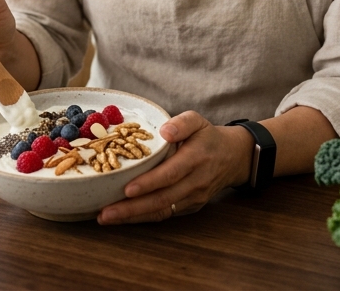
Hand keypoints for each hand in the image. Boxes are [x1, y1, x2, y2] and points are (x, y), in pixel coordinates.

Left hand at [96, 111, 251, 224]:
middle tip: (106, 212)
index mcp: (196, 158)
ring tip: (107, 218)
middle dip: (132, 208)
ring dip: (133, 217)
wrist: (233, 158)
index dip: (149, 183)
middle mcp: (196, 182)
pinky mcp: (190, 207)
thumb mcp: (198, 121)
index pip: (171, 173)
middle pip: (163, 198)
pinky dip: (143, 218)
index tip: (127, 189)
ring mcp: (194, 198)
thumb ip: (182, 122)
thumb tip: (164, 131)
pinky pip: (165, 214)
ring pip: (162, 210)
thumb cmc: (208, 137)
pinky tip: (123, 218)